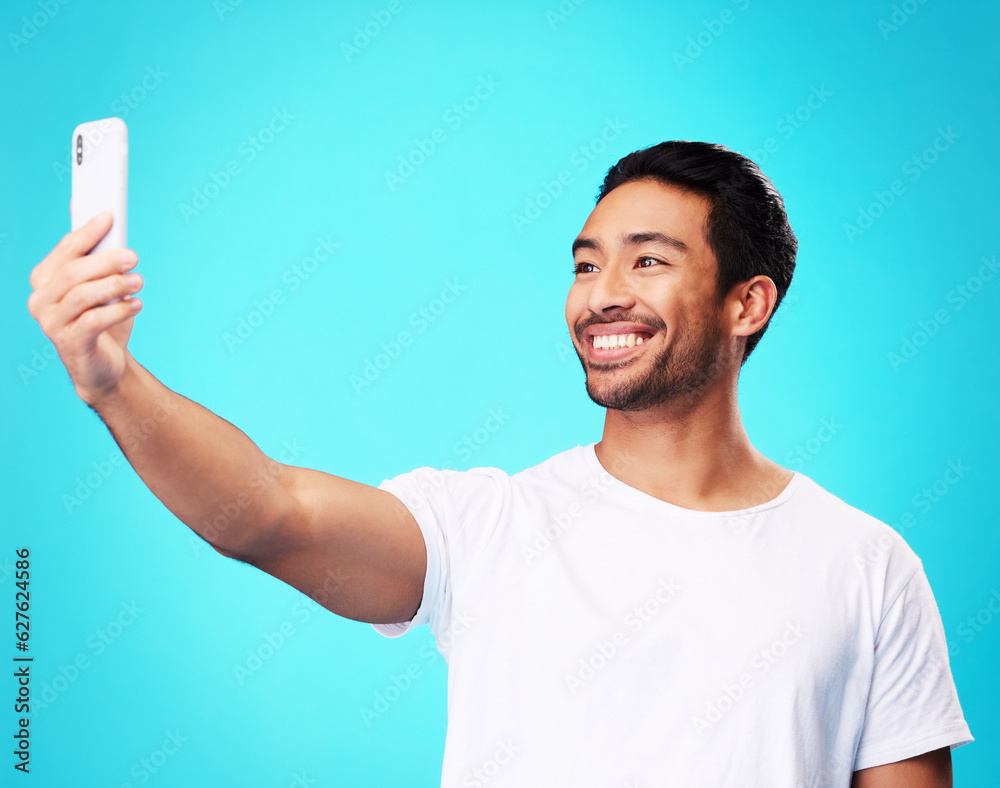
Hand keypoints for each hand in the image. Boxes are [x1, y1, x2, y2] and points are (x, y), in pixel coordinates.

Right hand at [26, 211, 143, 403]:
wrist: (104, 366)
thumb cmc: (102, 321)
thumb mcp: (101, 286)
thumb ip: (97, 257)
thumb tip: (100, 215)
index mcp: (45, 280)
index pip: (65, 250)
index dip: (87, 232)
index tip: (109, 217)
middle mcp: (41, 300)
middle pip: (73, 272)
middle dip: (105, 260)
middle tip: (133, 257)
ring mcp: (52, 323)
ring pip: (82, 295)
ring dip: (115, 285)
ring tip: (139, 281)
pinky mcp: (69, 343)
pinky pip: (93, 320)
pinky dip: (118, 310)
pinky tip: (136, 304)